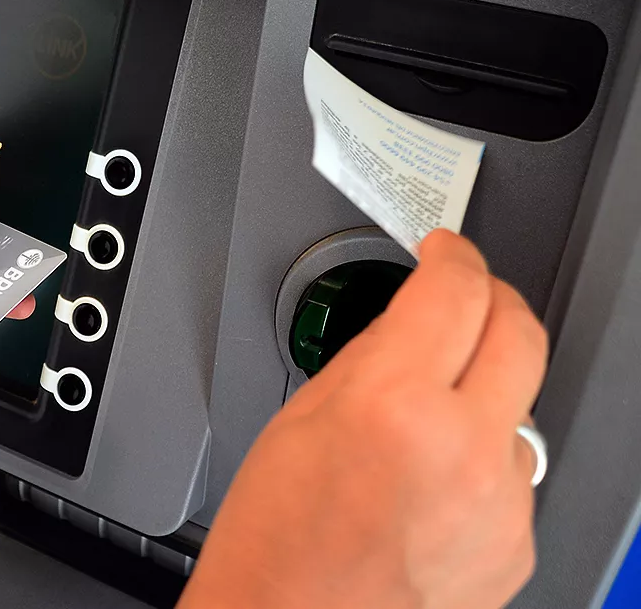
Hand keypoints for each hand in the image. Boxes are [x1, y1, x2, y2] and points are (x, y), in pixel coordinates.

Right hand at [181, 230, 546, 608]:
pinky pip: (513, 475)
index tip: (446, 252)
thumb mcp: (300, 418)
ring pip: (520, 409)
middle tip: (465, 296)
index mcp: (393, 405)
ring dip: (485, 393)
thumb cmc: (275, 541)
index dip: (453, 255)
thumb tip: (411, 324)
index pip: (457, 290)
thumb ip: (370, 358)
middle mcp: (462, 451)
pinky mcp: (515, 546)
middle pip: (522, 333)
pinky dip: (480, 463)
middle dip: (493, 299)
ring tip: (426, 423)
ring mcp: (500, 504)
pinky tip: (430, 484)